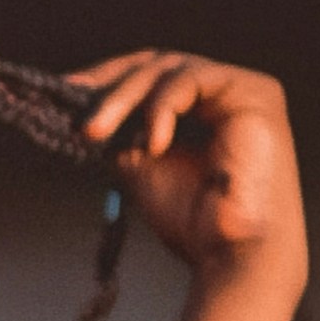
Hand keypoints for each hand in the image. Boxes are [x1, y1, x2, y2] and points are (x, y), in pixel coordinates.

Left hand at [70, 48, 308, 320]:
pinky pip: (191, 81)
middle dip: (111, 85)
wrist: (233, 254)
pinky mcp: (253, 92)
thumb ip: (123, 134)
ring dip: (123, 97)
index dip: (109, 81)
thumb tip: (82, 114)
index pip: (152, 75)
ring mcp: (243, 88)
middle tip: (73, 108)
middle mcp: (228, 92)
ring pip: (168, 69)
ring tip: (95, 132)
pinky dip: (162, 109)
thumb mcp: (143, 166)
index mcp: (207, 107)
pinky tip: (153, 145)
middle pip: (158, 65)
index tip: (66, 93)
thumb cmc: (196, 221)